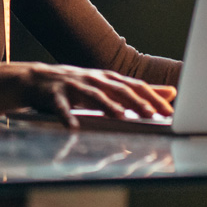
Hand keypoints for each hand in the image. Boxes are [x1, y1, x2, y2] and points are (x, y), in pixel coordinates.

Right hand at [18, 62, 175, 128]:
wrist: (34, 79)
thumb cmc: (75, 85)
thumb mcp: (107, 85)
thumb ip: (138, 91)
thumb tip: (171, 92)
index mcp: (107, 78)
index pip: (135, 86)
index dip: (152, 98)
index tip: (168, 112)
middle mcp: (93, 78)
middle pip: (118, 89)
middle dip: (136, 102)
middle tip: (152, 115)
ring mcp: (72, 85)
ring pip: (93, 95)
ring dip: (107, 106)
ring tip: (120, 117)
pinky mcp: (52, 95)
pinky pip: (60, 107)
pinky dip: (67, 117)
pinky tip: (73, 128)